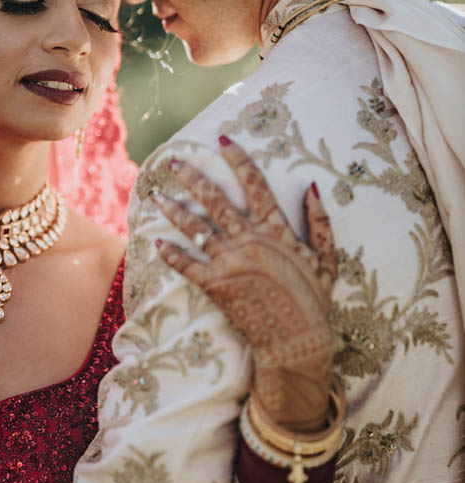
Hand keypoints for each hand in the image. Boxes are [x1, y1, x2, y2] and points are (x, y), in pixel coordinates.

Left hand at [153, 137, 336, 431]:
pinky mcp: (216, 286)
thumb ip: (320, 223)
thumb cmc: (313, 301)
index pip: (255, 184)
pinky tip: (155, 243)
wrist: (297, 342)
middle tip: (173, 162)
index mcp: (276, 230)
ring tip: (158, 196)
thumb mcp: (327, 260)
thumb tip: (312, 188)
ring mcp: (230, 263)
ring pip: (195, 228)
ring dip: (175, 210)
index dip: (238, 159)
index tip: (222, 140)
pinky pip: (187, 266)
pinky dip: (171, 254)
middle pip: (215, 200)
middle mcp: (249, 240)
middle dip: (192, 177)